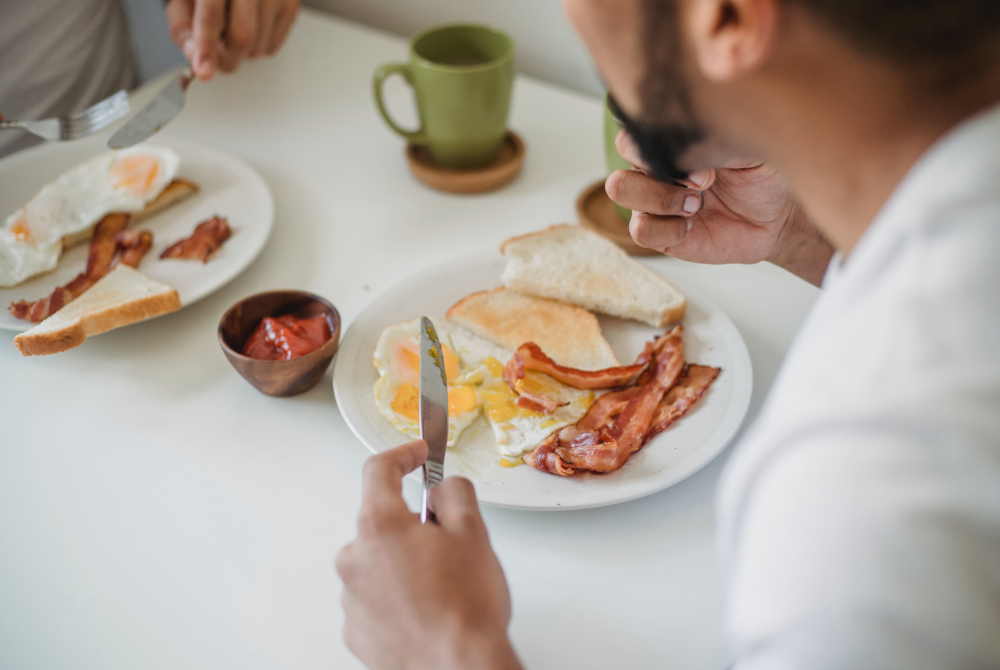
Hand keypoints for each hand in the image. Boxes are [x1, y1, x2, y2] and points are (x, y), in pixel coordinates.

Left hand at [166, 0, 299, 80]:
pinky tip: (248, 27)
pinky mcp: (291, 5)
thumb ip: (183, 29)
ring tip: (230, 31)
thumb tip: (196, 57)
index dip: (206, 47)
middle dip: (226, 58)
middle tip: (215, 58)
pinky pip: (272, 47)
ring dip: (240, 53)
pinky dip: (255, 47)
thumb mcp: (183, 1)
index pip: (212, 15)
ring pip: (258, 47)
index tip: (204, 71)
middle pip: (243, 36)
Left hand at [336, 441, 522, 669]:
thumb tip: (443, 489)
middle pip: (381, 522)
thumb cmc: (465, 608)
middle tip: (449, 544)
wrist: (458, 669)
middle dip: (412, 525)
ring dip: (404, 564)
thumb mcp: (473, 532)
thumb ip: (454, 493)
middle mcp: (355, 559)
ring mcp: (352, 599)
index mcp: (379, 527)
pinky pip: (376, 599)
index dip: (403, 455)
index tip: (417, 455)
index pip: (378, 470)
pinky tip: (428, 611)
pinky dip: (398, 598)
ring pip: (378, 563)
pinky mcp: (356, 631)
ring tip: (443, 588)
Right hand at [606, 130, 833, 285]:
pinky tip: (693, 225)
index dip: (656, 144)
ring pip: (620, 191)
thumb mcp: (745, 140)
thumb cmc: (760, 171)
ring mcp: (652, 202)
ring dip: (661, 198)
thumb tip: (687, 142)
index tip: (704, 158)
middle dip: (659, 173)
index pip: (632, 132)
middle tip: (704, 183)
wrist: (777, 214)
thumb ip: (714, 132)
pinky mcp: (661, 234)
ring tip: (697, 205)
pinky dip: (667, 228)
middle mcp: (652, 169)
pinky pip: (639, 231)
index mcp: (667, 141)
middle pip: (619, 159)